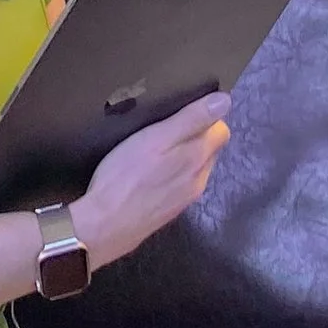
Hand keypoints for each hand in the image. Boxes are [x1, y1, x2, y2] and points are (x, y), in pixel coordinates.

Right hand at [75, 91, 232, 264]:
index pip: (222, 132)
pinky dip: (168, 176)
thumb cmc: (126, 176)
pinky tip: (146, 176)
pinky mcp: (166, 214)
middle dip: (194, 137)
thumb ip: (192, 120)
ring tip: (153, 150)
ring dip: (180, 158)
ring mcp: (183, 201)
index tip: (183, 112)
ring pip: (192, 170)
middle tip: (164, 128)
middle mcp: (198, 182)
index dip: (207, 118)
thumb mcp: (156, 138)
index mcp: (198, 160)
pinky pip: (177, 187)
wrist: (102, 227)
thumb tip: (225, 101)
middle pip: (208, 152)